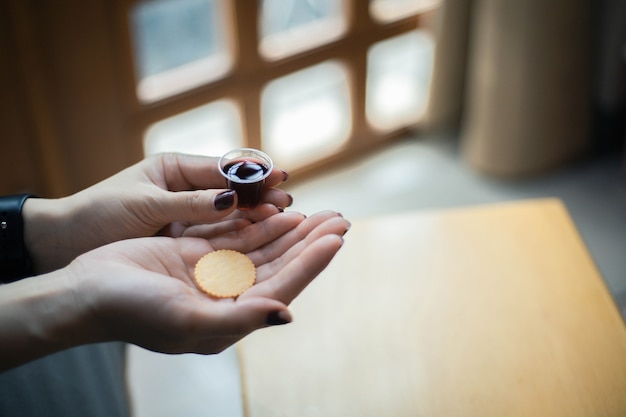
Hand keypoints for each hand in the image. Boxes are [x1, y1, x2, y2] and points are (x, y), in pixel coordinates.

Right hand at [0, 210, 348, 369]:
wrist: (85, 293)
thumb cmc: (133, 312)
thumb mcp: (188, 321)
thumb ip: (240, 319)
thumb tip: (287, 314)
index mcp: (231, 318)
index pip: (283, 285)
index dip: (312, 262)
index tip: (337, 238)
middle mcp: (228, 297)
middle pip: (281, 265)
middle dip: (312, 242)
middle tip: (341, 219)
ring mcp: (214, 274)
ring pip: (265, 248)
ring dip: (293, 231)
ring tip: (323, 214)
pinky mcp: (197, 254)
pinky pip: (239, 236)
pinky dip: (262, 224)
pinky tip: (283, 212)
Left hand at [23, 153, 291, 272]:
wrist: (63, 243)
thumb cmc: (97, 216)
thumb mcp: (143, 206)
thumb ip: (188, 204)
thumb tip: (231, 199)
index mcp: (174, 169)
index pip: (222, 168)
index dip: (253, 174)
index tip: (281, 178)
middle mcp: (186, 188)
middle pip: (232, 189)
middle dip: (262, 195)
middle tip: (290, 204)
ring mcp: (187, 213)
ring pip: (229, 212)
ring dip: (256, 215)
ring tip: (285, 220)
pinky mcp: (184, 237)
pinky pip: (217, 234)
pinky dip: (239, 234)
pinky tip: (260, 238)